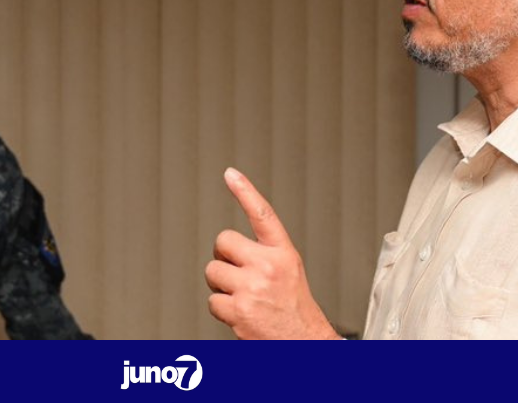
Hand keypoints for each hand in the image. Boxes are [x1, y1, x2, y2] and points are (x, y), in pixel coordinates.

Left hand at [205, 168, 337, 339]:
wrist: (305, 344)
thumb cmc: (294, 310)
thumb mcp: (288, 271)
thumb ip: (264, 255)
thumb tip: (227, 247)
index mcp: (283, 253)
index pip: (263, 215)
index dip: (246, 192)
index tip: (230, 174)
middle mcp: (268, 266)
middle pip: (223, 242)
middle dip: (223, 258)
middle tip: (237, 275)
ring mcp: (252, 287)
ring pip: (212, 272)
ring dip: (221, 286)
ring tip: (243, 299)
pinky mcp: (238, 309)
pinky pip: (212, 300)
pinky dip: (222, 310)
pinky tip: (241, 315)